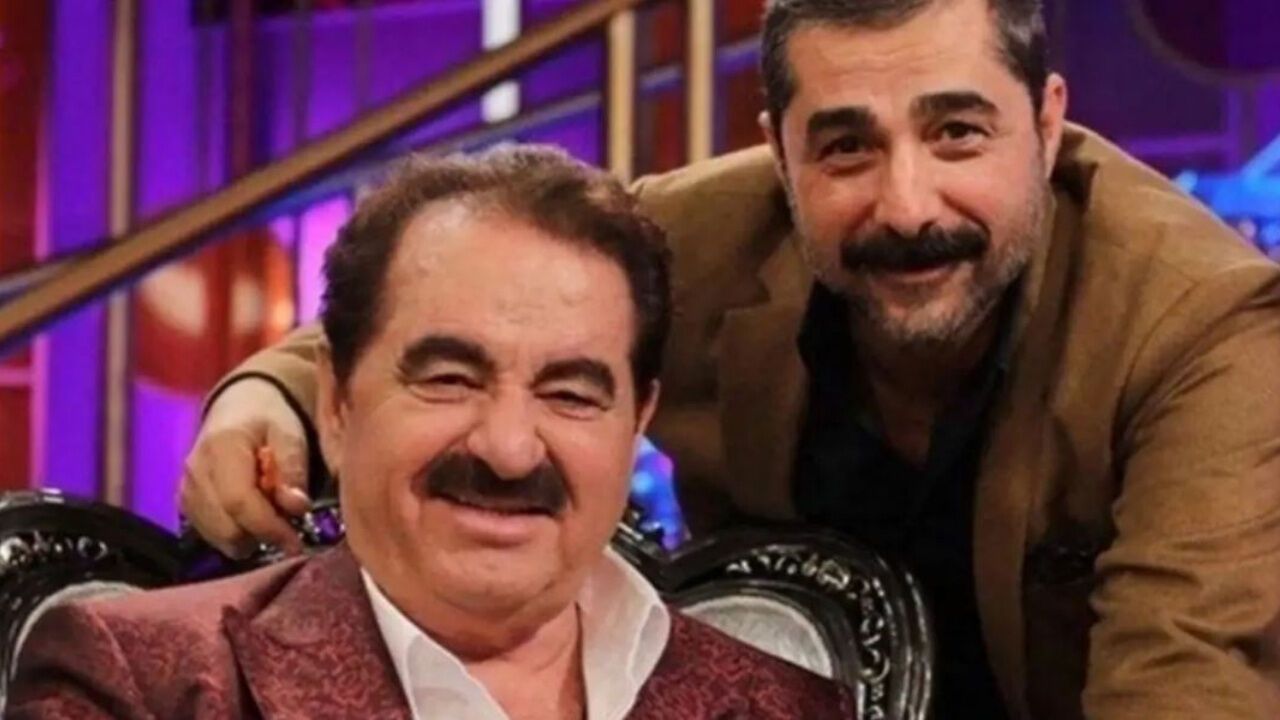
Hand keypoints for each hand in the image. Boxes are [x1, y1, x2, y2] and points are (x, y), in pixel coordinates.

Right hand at [178, 378, 310, 556]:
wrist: (238, 407)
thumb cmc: (269, 419)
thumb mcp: (290, 434)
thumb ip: (293, 468)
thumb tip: (298, 506)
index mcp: (220, 449)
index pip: (238, 501)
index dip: (268, 528)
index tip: (296, 543)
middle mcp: (194, 473)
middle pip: (226, 528)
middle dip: (262, 534)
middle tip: (287, 522)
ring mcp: (185, 490)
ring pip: (218, 537)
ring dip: (249, 536)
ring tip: (268, 509)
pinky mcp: (184, 503)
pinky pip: (211, 535)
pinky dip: (236, 532)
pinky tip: (251, 512)